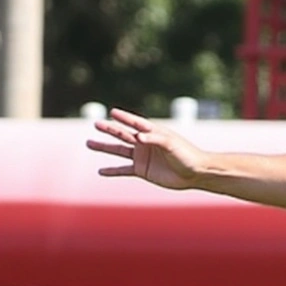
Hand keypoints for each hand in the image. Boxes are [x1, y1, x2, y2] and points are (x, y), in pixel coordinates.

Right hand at [86, 108, 208, 189]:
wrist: (195, 174)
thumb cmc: (187, 155)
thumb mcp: (172, 145)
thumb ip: (155, 139)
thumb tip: (138, 137)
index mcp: (153, 133)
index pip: (136, 123)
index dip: (125, 118)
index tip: (112, 112)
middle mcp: (145, 143)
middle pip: (123, 135)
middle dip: (110, 129)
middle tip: (96, 124)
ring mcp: (143, 157)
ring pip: (119, 151)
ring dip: (105, 148)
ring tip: (89, 143)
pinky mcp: (143, 171)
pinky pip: (124, 170)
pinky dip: (112, 171)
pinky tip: (100, 171)